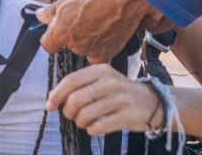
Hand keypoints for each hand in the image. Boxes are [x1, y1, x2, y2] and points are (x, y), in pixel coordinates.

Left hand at [37, 0, 171, 62]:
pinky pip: (99, 54)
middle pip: (68, 45)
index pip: (47, 44)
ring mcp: (92, 51)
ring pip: (84, 49)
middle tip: (83, 19)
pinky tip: (105, 31)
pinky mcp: (108, 53)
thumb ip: (51, 10)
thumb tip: (40, 15)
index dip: (51, 37)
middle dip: (73, 34)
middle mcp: (75, 45)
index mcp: (62, 31)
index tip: (56, 31)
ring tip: (97, 22)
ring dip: (88, 40)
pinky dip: (101, 46)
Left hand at [46, 64, 162, 135]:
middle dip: (68, 111)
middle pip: (75, 99)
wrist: (151, 102)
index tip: (49, 106)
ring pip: (85, 114)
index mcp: (100, 70)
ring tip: (85, 122)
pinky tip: (95, 128)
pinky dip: (92, 131)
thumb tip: (52, 97)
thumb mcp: (102, 81)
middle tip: (71, 116)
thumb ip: (80, 86)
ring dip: (80, 123)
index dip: (56, 94)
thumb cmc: (119, 92)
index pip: (71, 80)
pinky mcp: (128, 115)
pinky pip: (99, 127)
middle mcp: (110, 81)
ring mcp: (120, 98)